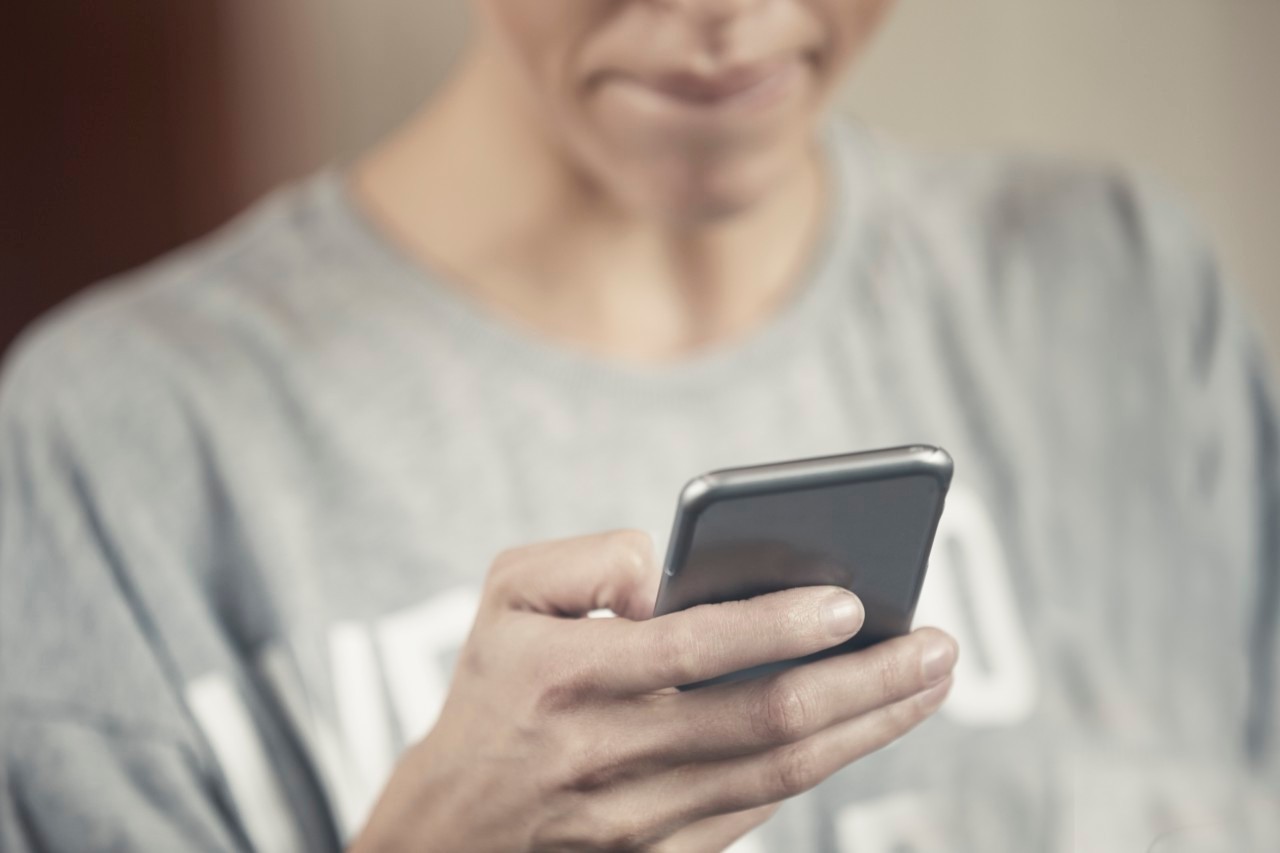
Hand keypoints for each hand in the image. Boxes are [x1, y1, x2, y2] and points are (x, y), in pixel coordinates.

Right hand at [352, 530, 957, 851]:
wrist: (451, 825)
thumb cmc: (496, 685)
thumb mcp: (509, 594)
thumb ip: (589, 559)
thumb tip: (673, 574)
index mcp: (565, 677)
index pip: (689, 649)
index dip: (774, 627)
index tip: (852, 602)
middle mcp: (604, 754)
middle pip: (758, 721)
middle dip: (862, 683)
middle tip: (938, 645)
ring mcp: (635, 819)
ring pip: (775, 775)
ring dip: (865, 729)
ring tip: (928, 682)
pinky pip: (757, 810)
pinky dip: (821, 767)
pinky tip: (868, 725)